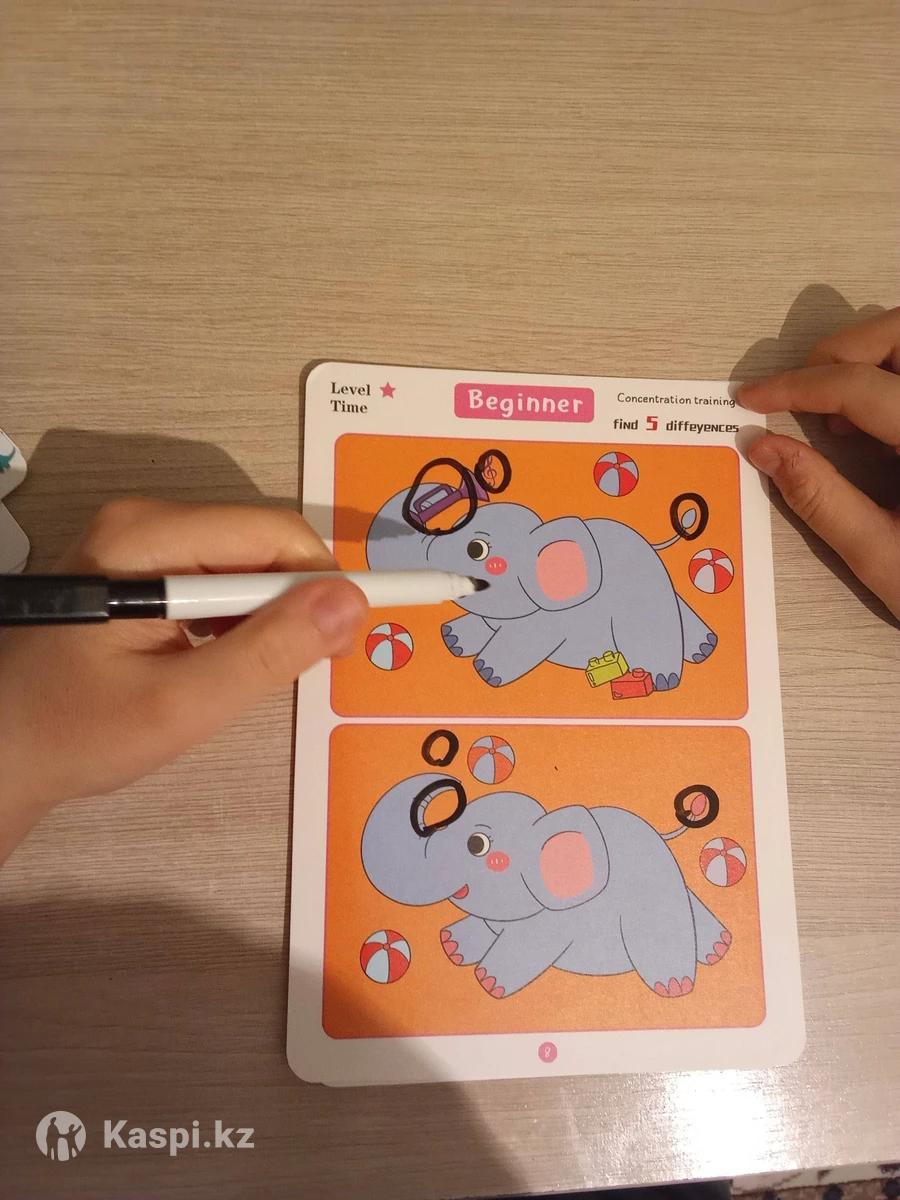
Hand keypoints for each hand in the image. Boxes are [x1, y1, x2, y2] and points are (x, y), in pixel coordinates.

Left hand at [0, 498, 367, 857]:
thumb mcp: (182, 705)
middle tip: (314, 666)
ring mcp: (139, 540)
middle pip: (262, 542)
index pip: (272, 536)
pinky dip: (243, 616)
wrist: (2, 752)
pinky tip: (225, 658)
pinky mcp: (141, 563)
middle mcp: (144, 522)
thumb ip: (267, 653)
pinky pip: (220, 574)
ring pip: (247, 560)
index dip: (328, 581)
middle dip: (300, 601)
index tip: (357, 639)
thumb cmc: (79, 735)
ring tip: (262, 672)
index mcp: (146, 540)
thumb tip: (350, 602)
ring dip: (274, 613)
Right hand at [738, 306, 899, 619]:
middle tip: (798, 395)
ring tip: (838, 414)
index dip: (797, 387)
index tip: (752, 398)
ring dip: (866, 357)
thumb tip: (763, 449)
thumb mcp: (882, 554)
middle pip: (899, 333)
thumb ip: (821, 498)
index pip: (860, 386)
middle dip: (839, 353)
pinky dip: (889, 373)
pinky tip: (871, 423)